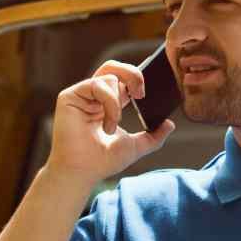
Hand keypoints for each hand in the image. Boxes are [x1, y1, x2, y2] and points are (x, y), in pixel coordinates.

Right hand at [47, 60, 174, 184]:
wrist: (83, 173)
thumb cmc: (103, 161)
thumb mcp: (136, 147)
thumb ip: (154, 136)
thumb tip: (170, 124)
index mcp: (107, 103)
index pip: (124, 80)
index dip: (137, 80)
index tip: (147, 94)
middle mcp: (94, 96)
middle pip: (114, 67)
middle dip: (132, 74)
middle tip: (141, 93)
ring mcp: (81, 95)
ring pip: (109, 76)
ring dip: (117, 102)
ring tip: (113, 126)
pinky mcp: (70, 96)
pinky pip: (97, 85)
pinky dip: (109, 103)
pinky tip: (107, 124)